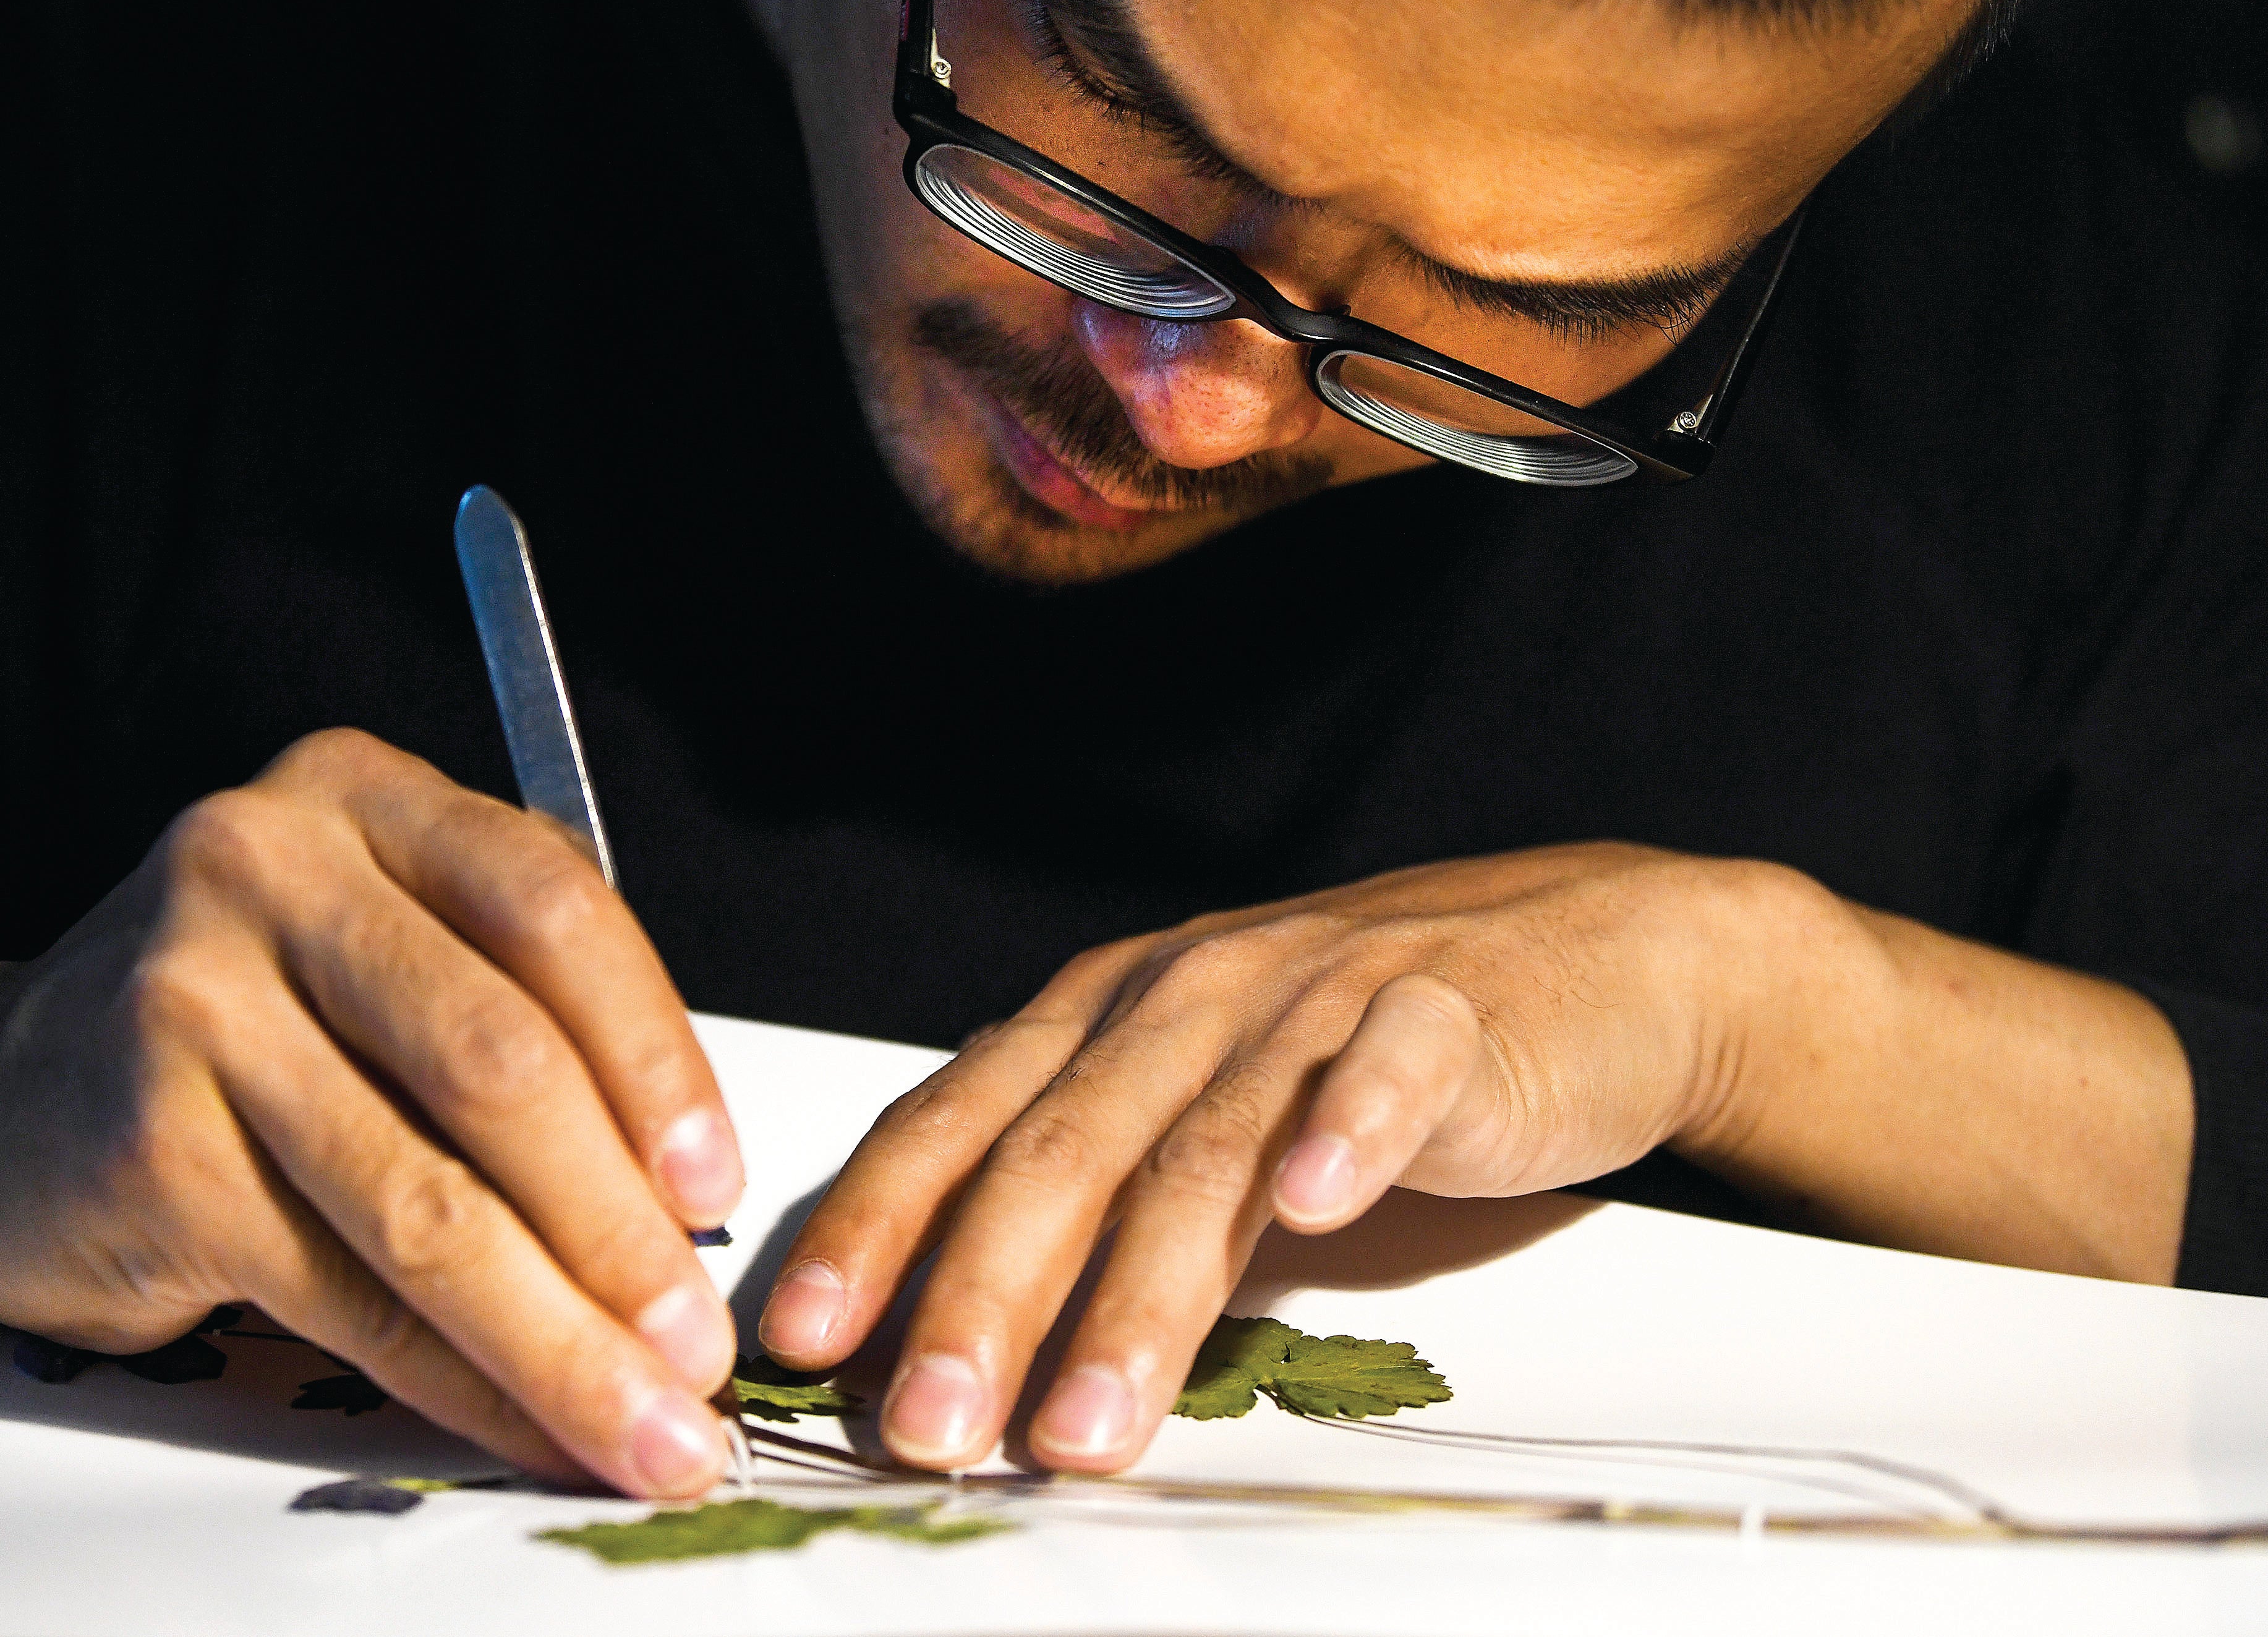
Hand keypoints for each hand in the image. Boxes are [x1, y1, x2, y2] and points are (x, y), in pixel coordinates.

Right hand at [0, 729, 745, 1496]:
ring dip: (557, 1334)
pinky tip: (525, 1421)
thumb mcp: (375, 951)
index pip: (553, 908)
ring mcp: (191, 1000)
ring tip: (645, 1418)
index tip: (720, 1185)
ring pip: (425, 1198)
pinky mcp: (150, 1144)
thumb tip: (684, 1199)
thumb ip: (517, 1009)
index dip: (657, 1056)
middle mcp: (267, 868)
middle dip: (621, 1227)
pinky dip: (454, 1375)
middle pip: (499, 1062)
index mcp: (359, 795)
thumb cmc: (232, 1034)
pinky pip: (344, 1287)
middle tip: (700, 1344)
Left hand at [754, 844, 1856, 1472]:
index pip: (958, 1120)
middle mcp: (1187, 995)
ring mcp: (1316, 992)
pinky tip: (1318, 1203)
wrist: (1584, 961)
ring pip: (1204, 1145)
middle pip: (1059, 1149)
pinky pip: (1386, 1067)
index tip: (799, 1333)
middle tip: (925, 1423)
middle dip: (979, 1297)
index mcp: (1103, 1016)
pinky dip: (1346, 1126)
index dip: (875, 1224)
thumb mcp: (1197, 1117)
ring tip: (1084, 1422)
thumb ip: (1093, 1204)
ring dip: (1136, 1294)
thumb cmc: (1359, 1059)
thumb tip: (951, 1336)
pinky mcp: (1447, 1009)